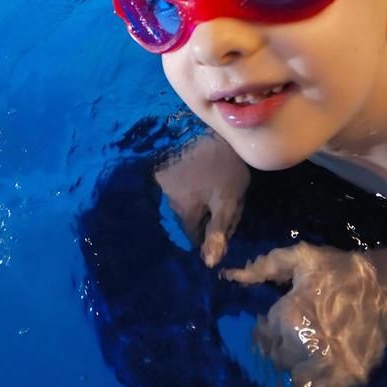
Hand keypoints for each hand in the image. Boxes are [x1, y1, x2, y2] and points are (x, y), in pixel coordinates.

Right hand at [154, 134, 249, 266]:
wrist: (202, 123)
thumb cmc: (220, 164)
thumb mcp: (228, 199)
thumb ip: (219, 230)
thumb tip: (209, 263)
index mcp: (185, 213)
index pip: (195, 237)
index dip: (211, 230)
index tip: (222, 215)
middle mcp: (166, 201)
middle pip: (186, 217)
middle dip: (200, 213)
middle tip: (218, 193)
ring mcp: (159, 180)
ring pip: (179, 198)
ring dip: (190, 193)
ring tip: (208, 177)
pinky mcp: (158, 163)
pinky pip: (172, 180)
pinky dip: (182, 179)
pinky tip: (195, 166)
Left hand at [224, 243, 386, 386]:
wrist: (386, 290)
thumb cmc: (339, 271)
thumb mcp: (302, 258)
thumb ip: (266, 266)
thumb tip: (232, 275)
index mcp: (288, 316)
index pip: (262, 335)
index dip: (263, 330)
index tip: (269, 325)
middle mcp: (302, 344)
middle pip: (276, 359)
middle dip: (278, 348)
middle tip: (289, 337)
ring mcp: (326, 364)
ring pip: (295, 377)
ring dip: (295, 367)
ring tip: (303, 352)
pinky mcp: (346, 377)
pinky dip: (313, 382)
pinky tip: (315, 368)